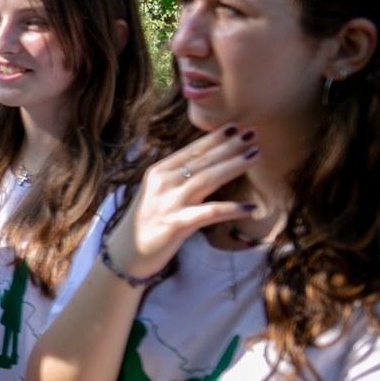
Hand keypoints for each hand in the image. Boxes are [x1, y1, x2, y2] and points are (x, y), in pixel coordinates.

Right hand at [109, 127, 260, 280]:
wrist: (125, 253)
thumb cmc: (146, 223)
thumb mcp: (156, 194)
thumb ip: (175, 178)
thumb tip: (202, 164)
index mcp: (157, 173)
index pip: (191, 151)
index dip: (214, 138)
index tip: (235, 127)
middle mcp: (162, 184)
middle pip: (202, 161)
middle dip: (229, 147)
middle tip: (253, 135)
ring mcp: (169, 203)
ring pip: (207, 179)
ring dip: (233, 166)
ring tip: (255, 155)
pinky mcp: (176, 224)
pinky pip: (209, 213)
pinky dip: (231, 209)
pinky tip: (250, 207)